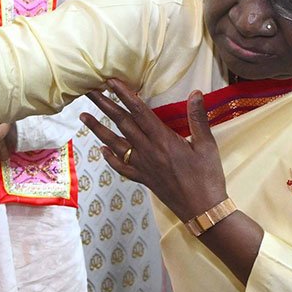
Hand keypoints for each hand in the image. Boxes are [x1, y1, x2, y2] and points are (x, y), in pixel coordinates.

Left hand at [82, 81, 226, 220]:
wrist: (202, 210)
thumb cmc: (208, 177)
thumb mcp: (207, 146)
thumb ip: (198, 118)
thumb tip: (196, 93)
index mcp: (163, 140)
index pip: (139, 112)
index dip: (124, 95)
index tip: (111, 82)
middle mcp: (148, 151)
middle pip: (122, 123)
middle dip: (104, 105)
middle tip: (89, 91)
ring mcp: (142, 166)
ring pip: (115, 144)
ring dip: (98, 129)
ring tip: (83, 116)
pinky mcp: (142, 179)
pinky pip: (121, 167)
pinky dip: (109, 157)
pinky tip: (101, 150)